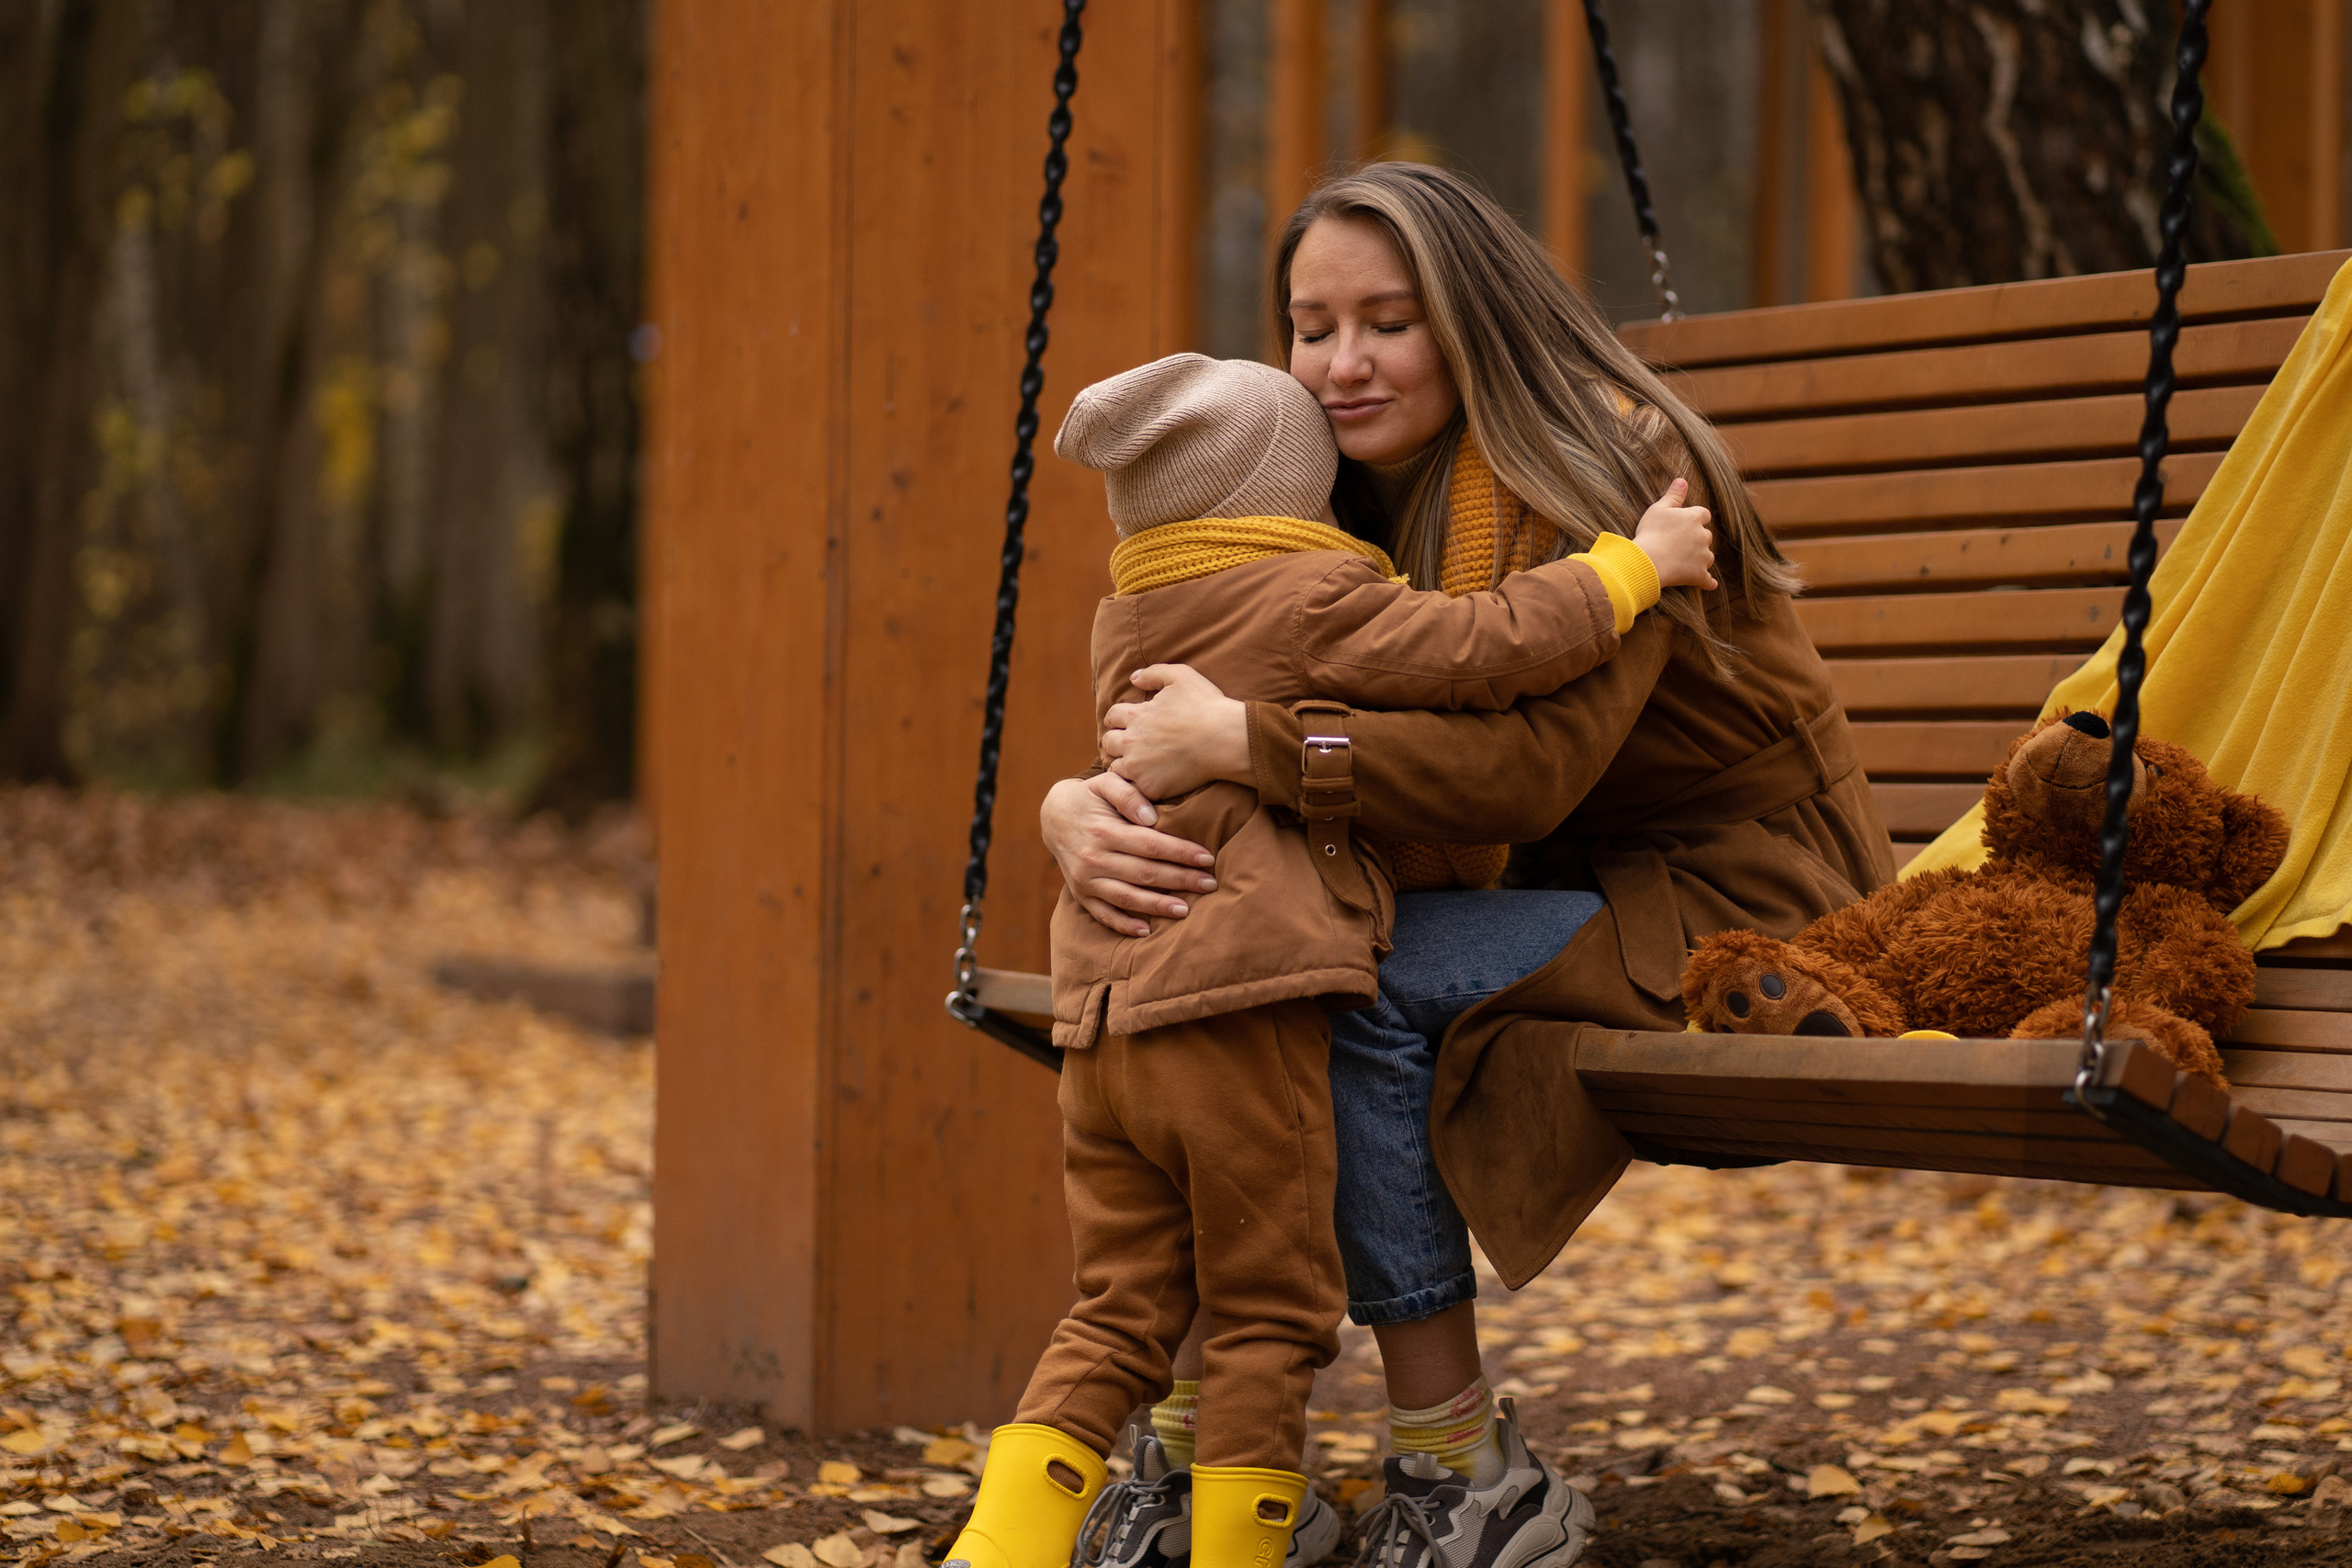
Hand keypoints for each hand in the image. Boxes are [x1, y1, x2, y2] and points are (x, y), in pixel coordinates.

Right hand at [1039, 774, 1217, 937]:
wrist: (1053, 816)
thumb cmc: (1090, 798)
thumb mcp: (1105, 783)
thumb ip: (1128, 794)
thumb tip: (1151, 817)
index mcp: (1104, 831)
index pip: (1151, 845)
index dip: (1181, 852)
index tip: (1207, 858)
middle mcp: (1093, 859)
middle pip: (1145, 873)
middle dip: (1181, 880)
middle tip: (1210, 884)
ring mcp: (1085, 880)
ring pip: (1127, 898)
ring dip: (1158, 906)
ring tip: (1186, 910)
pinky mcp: (1080, 895)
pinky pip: (1103, 915)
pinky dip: (1124, 925)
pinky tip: (1147, 931)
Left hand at [1101, 665, 1252, 797]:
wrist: (1225, 740)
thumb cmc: (1206, 706)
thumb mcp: (1181, 676)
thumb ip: (1153, 673)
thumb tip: (1133, 679)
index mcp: (1135, 715)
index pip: (1111, 716)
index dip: (1119, 718)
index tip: (1129, 723)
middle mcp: (1131, 741)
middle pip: (1109, 742)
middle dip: (1117, 741)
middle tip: (1132, 745)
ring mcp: (1138, 767)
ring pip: (1116, 767)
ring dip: (1124, 764)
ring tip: (1138, 765)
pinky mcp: (1150, 787)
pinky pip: (1132, 789)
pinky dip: (1138, 785)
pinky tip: (1150, 780)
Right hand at [1632, 477, 1716, 589]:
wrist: (1647, 561)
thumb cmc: (1650, 533)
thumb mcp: (1658, 509)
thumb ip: (1673, 495)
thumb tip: (1682, 480)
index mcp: (1694, 518)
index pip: (1703, 514)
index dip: (1695, 519)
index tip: (1684, 524)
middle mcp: (1703, 536)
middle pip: (1706, 536)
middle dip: (1697, 539)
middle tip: (1679, 543)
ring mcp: (1703, 557)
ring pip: (1707, 556)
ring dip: (1700, 558)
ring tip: (1684, 561)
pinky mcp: (1699, 575)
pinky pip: (1708, 580)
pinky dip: (1708, 582)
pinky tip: (1709, 584)